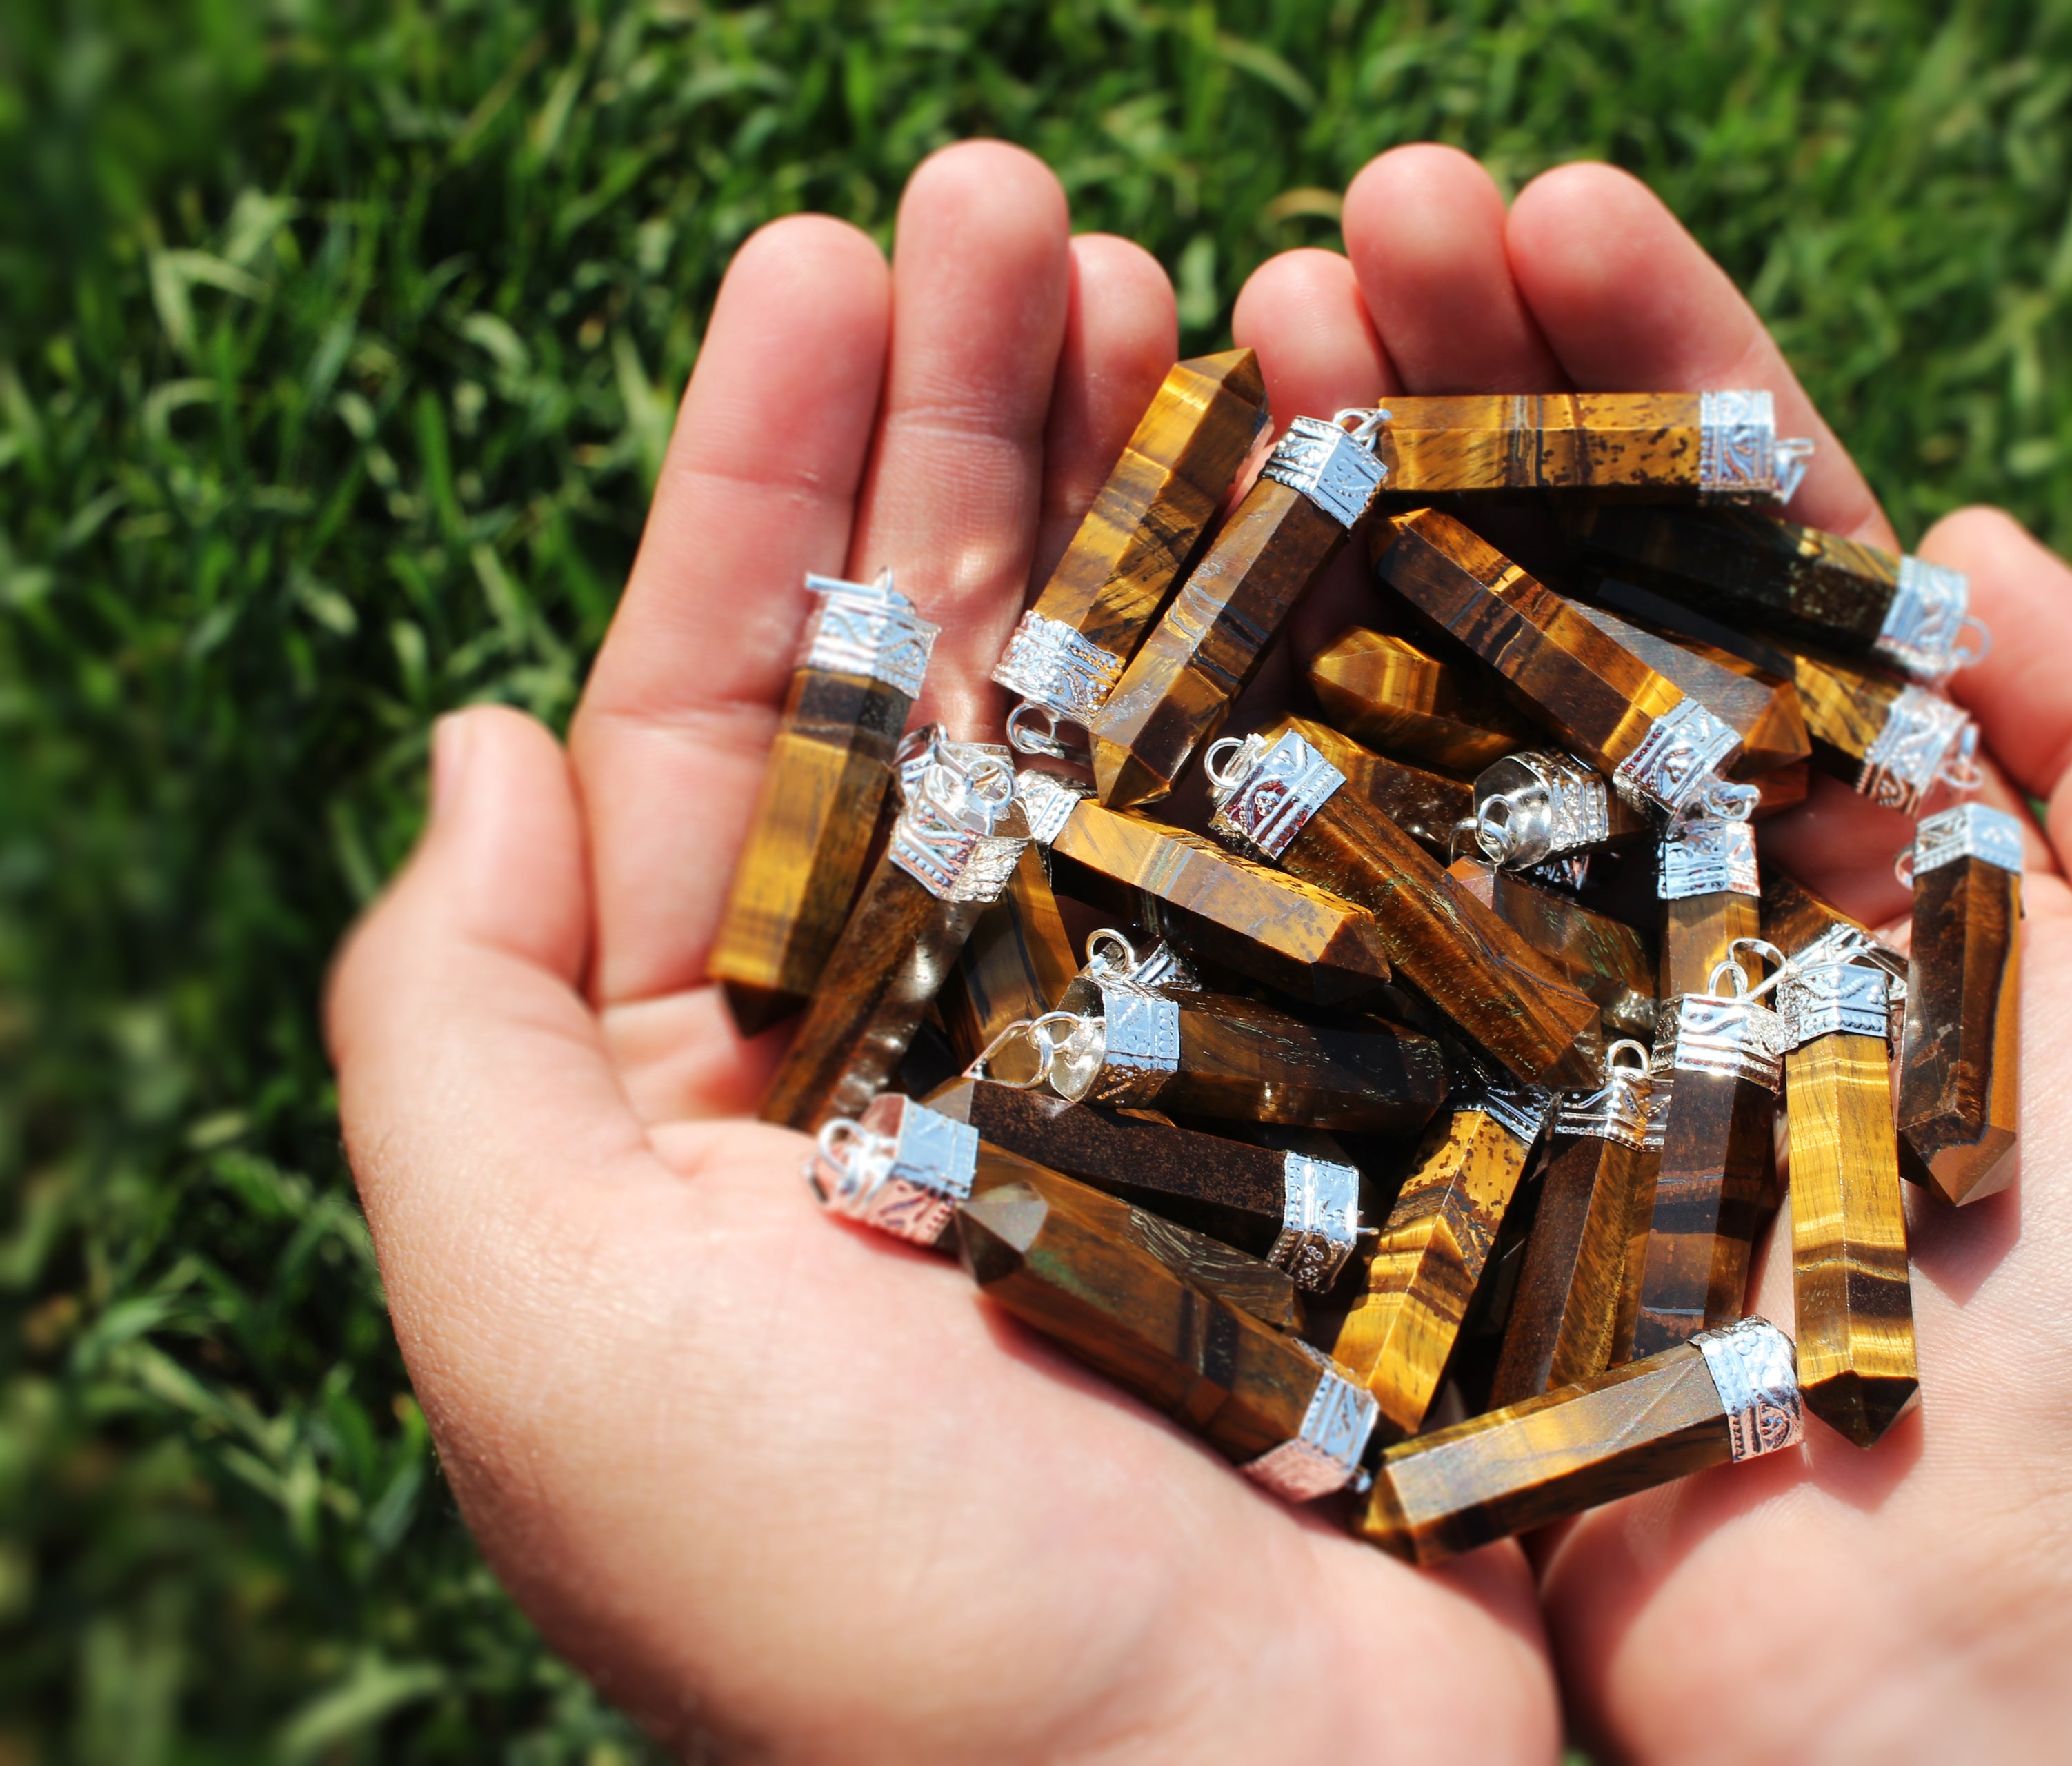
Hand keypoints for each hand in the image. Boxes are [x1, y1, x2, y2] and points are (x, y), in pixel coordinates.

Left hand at [326, 143, 1552, 1761]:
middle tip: (1018, 200)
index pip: (725, 710)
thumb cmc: (858, 1619)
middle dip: (967, 429)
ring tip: (1188, 281)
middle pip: (948, 666)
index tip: (810, 255)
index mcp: (726, 1077)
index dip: (755, 474)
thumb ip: (453, 1031)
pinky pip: (1330, 831)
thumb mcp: (538, 1330)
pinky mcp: (1346, 1092)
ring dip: (1156, 496)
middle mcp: (938, 1035)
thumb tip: (463, 739)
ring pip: (1147, 714)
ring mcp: (1160, 1049)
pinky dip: (1335, 660)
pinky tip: (1348, 492)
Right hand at [1238, 147, 2071, 1759]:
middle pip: (1538, 572)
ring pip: (1402, 685)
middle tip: (1354, 222)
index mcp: (1842, 807)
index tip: (1551, 206)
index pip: (1731, 530)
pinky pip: (1297, 874)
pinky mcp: (1386, 1085)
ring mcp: (1504, 966)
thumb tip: (1971, 536)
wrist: (1950, 1613)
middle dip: (1458, 378)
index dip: (1643, 360)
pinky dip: (1237, 714)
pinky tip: (1175, 547)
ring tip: (1242, 312)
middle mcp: (1657, 864)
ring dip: (1327, 493)